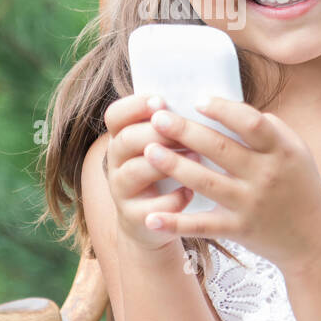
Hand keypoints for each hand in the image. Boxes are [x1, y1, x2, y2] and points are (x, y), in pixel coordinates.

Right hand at [102, 92, 196, 252]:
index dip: (135, 105)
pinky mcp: (134, 217)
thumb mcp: (162, 146)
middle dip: (156, 132)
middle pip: (126, 139)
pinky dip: (173, 198)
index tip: (161, 100)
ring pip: (135, 171)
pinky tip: (190, 192)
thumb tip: (206, 98)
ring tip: (196, 157)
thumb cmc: (166, 173)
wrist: (153, 222)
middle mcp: (116, 162)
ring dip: (166, 163)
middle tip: (184, 131)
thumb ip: (173, 125)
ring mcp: (121, 190)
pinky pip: (151, 207)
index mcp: (122, 138)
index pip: (115, 115)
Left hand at [139, 96, 320, 273]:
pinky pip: (202, 225)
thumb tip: (230, 106)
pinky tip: (150, 216)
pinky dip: (175, 223)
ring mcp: (250, 204)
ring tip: (148, 150)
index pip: (250, 123)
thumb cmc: (300, 185)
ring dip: (173, 166)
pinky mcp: (238, 229)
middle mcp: (266, 175)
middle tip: (158, 117)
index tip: (197, 100)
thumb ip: (268, 128)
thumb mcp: (296, 150)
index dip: (223, 109)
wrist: (314, 238)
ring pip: (205, 182)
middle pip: (219, 148)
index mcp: (281, 150)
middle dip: (185, 131)